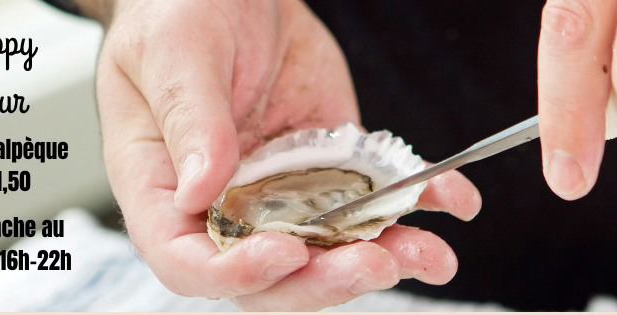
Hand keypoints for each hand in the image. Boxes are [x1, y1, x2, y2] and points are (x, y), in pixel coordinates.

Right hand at [84, 0, 481, 309]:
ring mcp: (282, 190)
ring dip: (384, 257)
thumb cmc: (180, 11)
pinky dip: (415, 204)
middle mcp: (226, 202)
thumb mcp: (176, 53)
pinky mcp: (331, 166)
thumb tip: (201, 192)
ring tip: (430, 255)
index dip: (237, 272)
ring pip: (330, 249)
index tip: (285, 251)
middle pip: (272, 274)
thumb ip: (190, 120)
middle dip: (325, 280)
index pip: (190, 261)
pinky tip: (452, 199)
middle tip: (375, 262)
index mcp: (164, 187)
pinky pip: (371, 199)